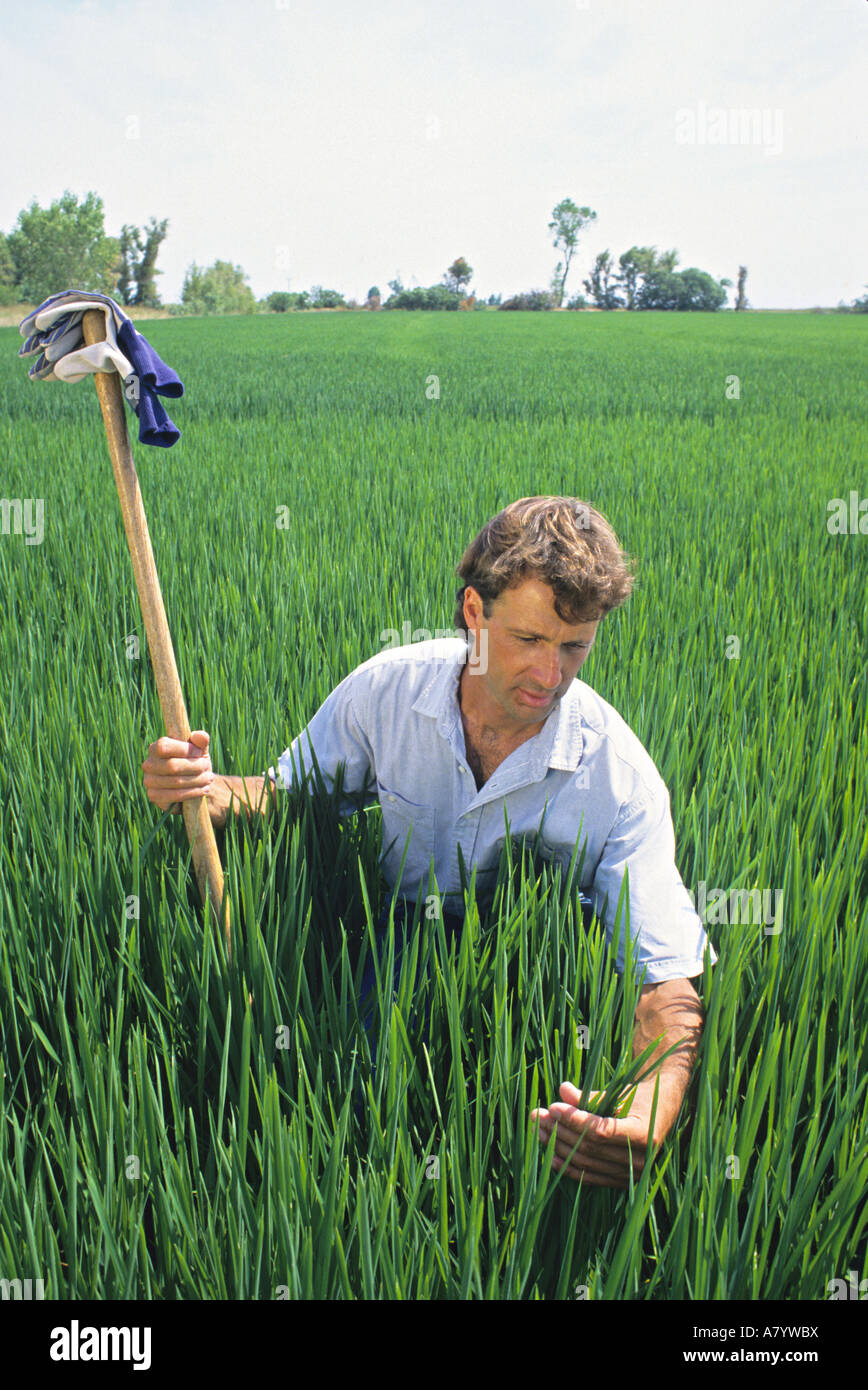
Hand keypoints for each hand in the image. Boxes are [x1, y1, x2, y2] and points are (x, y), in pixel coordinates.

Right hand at [141, 729, 213, 812]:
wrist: (192, 786)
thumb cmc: (194, 763)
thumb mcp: (199, 750)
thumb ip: (200, 741)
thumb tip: (201, 736)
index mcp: (156, 748)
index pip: (163, 746)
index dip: (184, 749)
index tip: (199, 752)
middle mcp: (149, 764)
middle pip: (172, 766)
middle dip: (194, 767)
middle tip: (207, 767)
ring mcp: (149, 781)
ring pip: (176, 781)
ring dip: (197, 780)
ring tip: (209, 779)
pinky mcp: (154, 796)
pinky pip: (175, 795)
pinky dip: (193, 792)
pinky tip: (204, 789)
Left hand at [530, 1077, 672, 1189]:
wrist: (662, 1112)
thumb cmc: (640, 1097)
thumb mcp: (617, 1092)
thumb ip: (590, 1096)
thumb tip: (563, 1090)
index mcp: (643, 1134)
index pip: (599, 1131)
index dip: (573, 1120)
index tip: (552, 1106)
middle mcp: (640, 1160)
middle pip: (589, 1148)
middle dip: (560, 1131)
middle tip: (538, 1116)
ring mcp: (630, 1175)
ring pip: (585, 1163)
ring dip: (558, 1147)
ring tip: (539, 1130)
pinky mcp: (620, 1181)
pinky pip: (589, 1176)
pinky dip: (567, 1166)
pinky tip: (549, 1154)